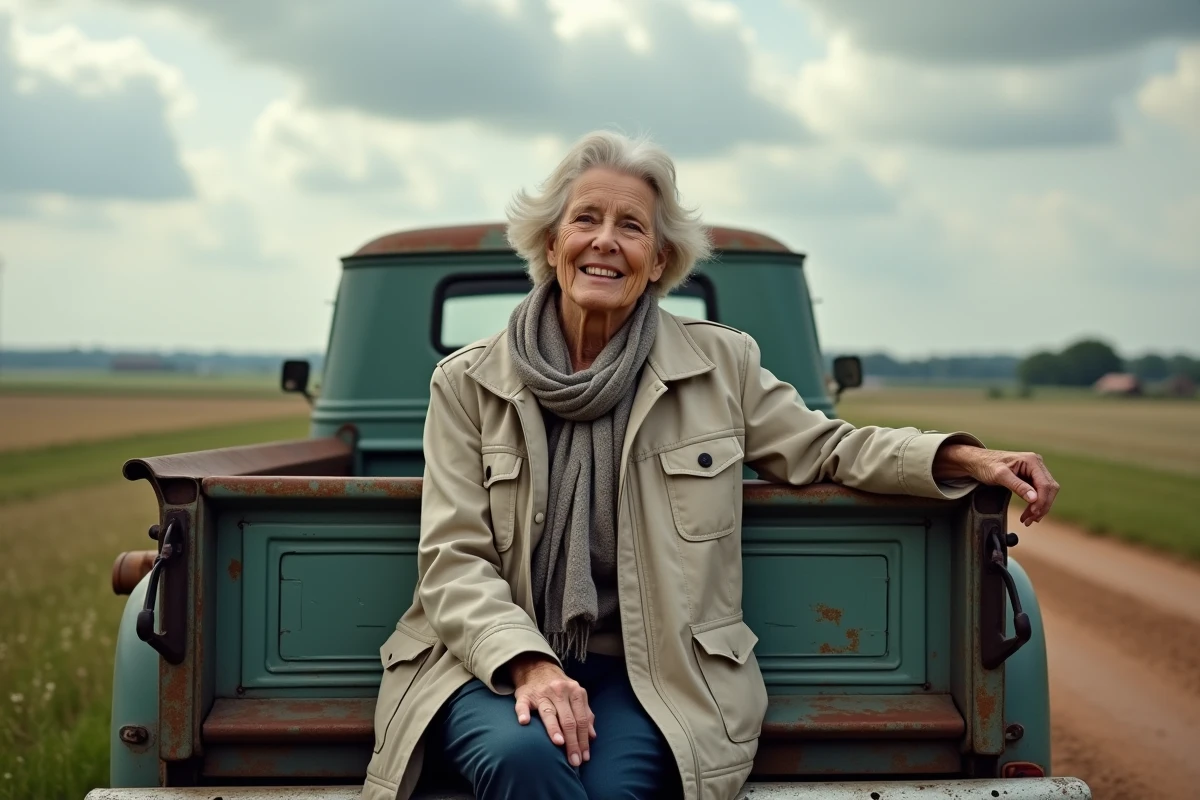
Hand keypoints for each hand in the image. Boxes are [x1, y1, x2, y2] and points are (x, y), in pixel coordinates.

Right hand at [509, 654, 595, 765]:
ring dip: (554, 728)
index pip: (581, 720)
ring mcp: (541, 693)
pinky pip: (523, 705)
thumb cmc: (560, 687)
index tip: (585, 757)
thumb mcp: (576, 695)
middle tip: (574, 761)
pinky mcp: (524, 695)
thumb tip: (593, 736)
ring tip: (559, 743)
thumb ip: (585, 713)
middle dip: (573, 742)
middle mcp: (559, 691)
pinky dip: (523, 713)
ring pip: (549, 712)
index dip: (584, 739)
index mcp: (575, 691)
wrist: (537, 667)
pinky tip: (525, 722)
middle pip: (568, 719)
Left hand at [933, 443, 1059, 525]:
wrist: (976, 462)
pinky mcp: (1030, 477)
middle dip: (1042, 506)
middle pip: (1049, 489)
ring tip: (1029, 520)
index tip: (1033, 513)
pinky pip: (1039, 492)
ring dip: (1039, 507)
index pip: (1045, 484)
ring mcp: (1034, 471)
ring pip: (1046, 492)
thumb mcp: (1000, 476)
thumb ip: (1018, 486)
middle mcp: (1036, 464)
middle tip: (1031, 520)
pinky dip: (1035, 504)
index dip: (1042, 501)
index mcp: (1032, 461)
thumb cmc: (986, 465)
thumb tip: (1034, 498)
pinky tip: (1030, 513)